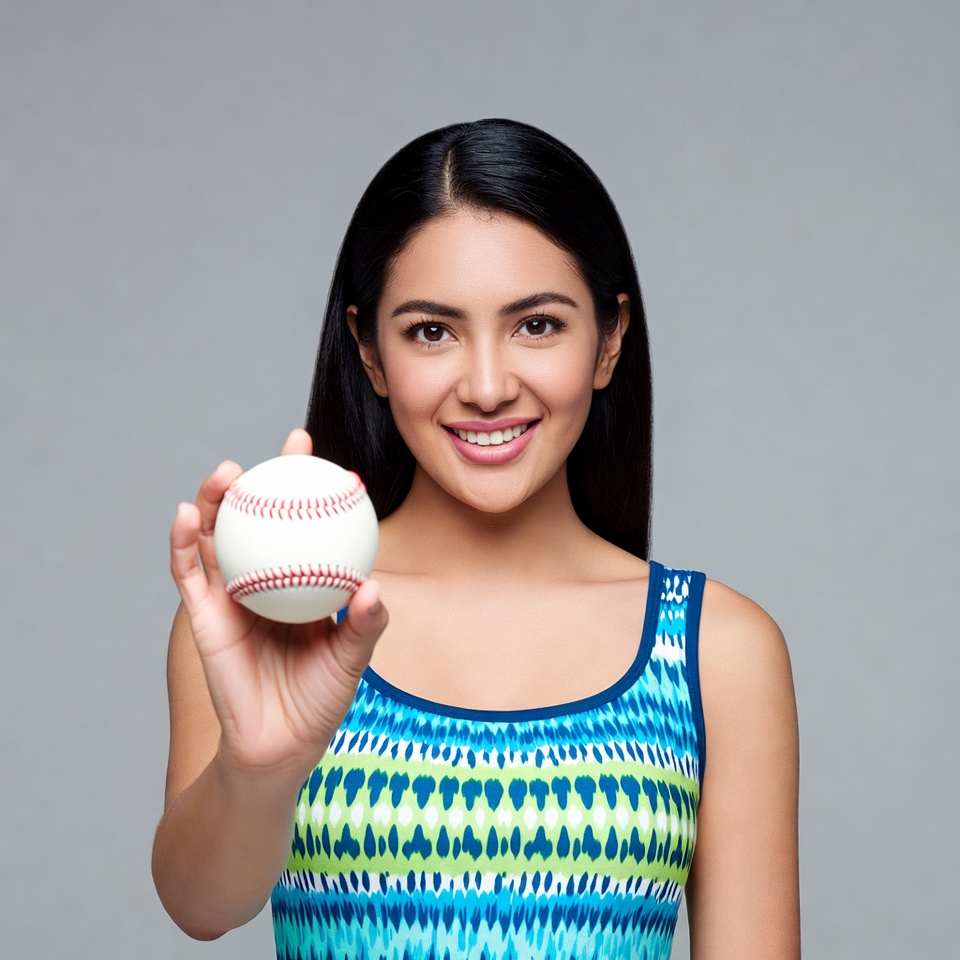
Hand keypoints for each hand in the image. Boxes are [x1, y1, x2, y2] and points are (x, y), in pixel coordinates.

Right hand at [169, 428, 387, 780]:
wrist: (280, 746)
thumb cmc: (321, 700)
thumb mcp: (351, 659)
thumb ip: (364, 625)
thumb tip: (373, 587)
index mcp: (302, 582)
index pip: (306, 525)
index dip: (312, 489)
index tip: (327, 457)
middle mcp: (265, 580)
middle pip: (261, 519)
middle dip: (268, 479)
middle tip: (285, 451)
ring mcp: (231, 595)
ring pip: (219, 535)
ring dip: (216, 499)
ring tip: (227, 472)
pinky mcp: (204, 615)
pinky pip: (189, 573)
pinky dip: (184, 541)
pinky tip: (186, 514)